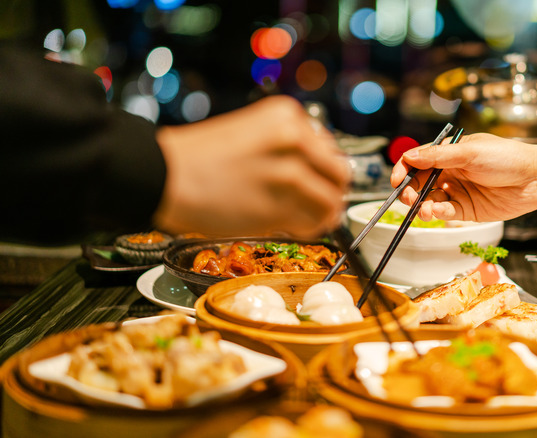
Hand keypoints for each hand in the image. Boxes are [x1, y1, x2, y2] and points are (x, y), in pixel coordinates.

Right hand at [153, 95, 349, 238]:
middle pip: (340, 175)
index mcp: (288, 116)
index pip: (330, 149)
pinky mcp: (280, 206)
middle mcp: (294, 140)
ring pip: (331, 202)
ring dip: (323, 216)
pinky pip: (312, 223)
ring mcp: (290, 173)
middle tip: (319, 205)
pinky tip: (290, 227)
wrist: (163, 175)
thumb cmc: (201, 158)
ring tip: (304, 219)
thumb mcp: (252, 134)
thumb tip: (318, 174)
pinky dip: (308, 229)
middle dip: (332, 193)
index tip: (316, 182)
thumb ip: (288, 148)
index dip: (325, 171)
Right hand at [390, 133, 536, 221]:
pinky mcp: (466, 210)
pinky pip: (446, 213)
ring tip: (424, 209)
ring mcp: (458, 191)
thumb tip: (410, 157)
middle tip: (408, 198)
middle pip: (419, 182)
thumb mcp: (470, 152)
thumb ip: (439, 156)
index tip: (396, 180)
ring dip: (422, 205)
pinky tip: (440, 212)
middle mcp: (450, 172)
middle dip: (410, 191)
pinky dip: (439, 214)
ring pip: (429, 200)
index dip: (403, 170)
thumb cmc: (507, 158)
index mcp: (449, 153)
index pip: (417, 160)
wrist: (535, 179)